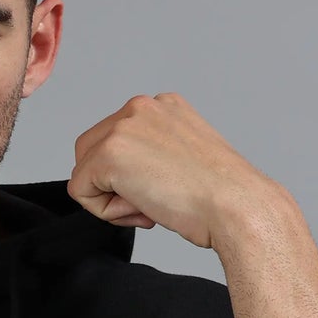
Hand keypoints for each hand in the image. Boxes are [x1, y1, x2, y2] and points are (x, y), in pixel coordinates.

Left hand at [67, 92, 282, 249]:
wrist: (237, 206)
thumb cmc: (222, 197)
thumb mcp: (185, 161)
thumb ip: (153, 157)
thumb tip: (121, 177)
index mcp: (163, 106)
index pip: (118, 140)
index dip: (130, 177)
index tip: (166, 191)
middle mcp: (141, 107)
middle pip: (91, 151)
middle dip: (113, 186)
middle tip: (153, 204)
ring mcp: (123, 127)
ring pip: (84, 172)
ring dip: (110, 200)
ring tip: (151, 206)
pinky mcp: (109, 154)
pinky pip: (80, 191)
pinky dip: (104, 212)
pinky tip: (143, 210)